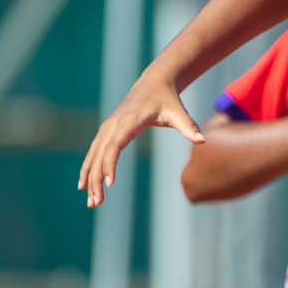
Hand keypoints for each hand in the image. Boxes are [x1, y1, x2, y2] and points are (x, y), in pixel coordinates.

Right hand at [78, 73, 203, 206]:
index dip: (110, 163)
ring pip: (94, 155)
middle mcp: (114, 124)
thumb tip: (203, 140)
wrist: (154, 84)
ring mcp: (108, 128)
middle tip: (97, 202)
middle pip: (101, 154)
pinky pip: (94, 152)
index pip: (116, 144)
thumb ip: (188, 127)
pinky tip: (84, 185)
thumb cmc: (167, 100)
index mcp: (129, 120)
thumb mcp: (178, 112)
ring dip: (90, 178)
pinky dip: (88, 168)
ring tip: (91, 202)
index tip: (110, 183)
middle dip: (97, 179)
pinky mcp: (107, 132)